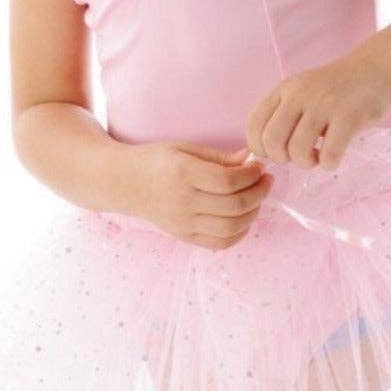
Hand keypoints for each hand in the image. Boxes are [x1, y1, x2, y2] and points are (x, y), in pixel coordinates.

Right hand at [130, 141, 274, 249]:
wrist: (124, 183)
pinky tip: (244, 217)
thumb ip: (218, 156)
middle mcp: (183, 201)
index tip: (259, 166)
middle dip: (259, 192)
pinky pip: (220, 243)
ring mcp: (183, 223)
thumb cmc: (155, 160)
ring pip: (231, 227)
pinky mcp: (184, 236)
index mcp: (182, 173)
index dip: (251, 174)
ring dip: (253, 213)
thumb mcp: (183, 148)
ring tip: (257, 197)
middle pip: (235, 205)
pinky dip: (239, 233)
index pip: (229, 180)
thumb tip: (249, 159)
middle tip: (266, 180)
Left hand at [244, 49, 390, 169]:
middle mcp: (299, 95)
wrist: (378, 66)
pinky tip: (334, 157)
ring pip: (297, 150)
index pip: (253, 124)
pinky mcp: (349, 117)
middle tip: (298, 156)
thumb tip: (265, 150)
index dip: (259, 148)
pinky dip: (329, 164)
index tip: (276, 153)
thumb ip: (284, 112)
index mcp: (284, 89)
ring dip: (306, 163)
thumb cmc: (339, 87)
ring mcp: (324, 105)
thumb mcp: (303, 89)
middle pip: (271, 141)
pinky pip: (329, 155)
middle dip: (282, 159)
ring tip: (317, 157)